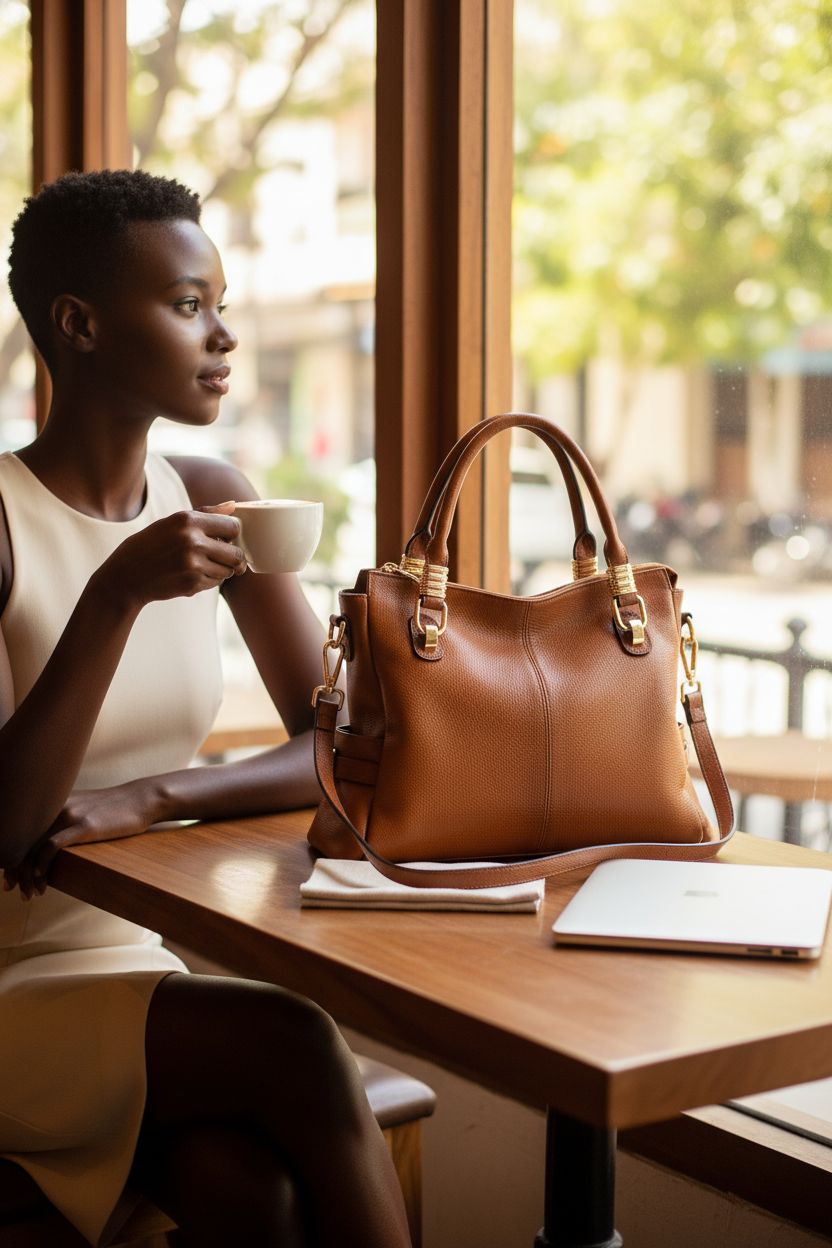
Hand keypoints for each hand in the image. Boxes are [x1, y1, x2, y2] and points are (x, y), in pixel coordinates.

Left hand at [2, 780, 159, 898]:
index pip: (20, 830)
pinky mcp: (84, 825)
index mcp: (52, 802)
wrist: (140, 799)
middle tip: (11, 888)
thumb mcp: (82, 807)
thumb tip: (46, 843)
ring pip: (34, 846)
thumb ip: (62, 818)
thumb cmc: (114, 808)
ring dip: (27, 874)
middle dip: (14, 869)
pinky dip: (41, 863)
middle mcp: (55, 805)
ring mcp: (69, 814)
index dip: (10, 855)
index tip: (9, 876)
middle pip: (22, 840)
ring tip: (30, 893)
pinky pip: (53, 845)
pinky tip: (41, 877)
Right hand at [97, 507, 246, 609]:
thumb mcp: (172, 522)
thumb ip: (205, 513)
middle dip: (233, 557)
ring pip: (228, 571)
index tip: (226, 539)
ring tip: (201, 566)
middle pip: (236, 553)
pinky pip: (215, 583)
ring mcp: (194, 564)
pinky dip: (208, 581)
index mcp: (188, 520)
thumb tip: (234, 505)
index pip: (233, 526)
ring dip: (220, 570)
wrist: (125, 576)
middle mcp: (193, 540)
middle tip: (222, 558)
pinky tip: (190, 575)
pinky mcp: (192, 583)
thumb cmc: (150, 545)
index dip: (233, 534)